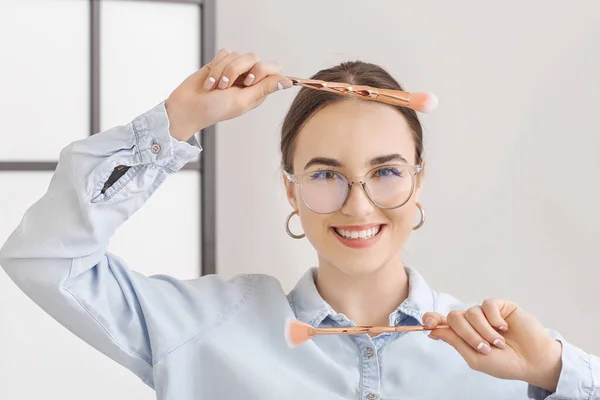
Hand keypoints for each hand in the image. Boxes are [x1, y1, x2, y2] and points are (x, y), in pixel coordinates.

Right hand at [165, 48, 292, 140]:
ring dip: (223, 71)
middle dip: (238, 70)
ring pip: (238, 55)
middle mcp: (249, 78)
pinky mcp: (221, 62)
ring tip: (215, 86)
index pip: (273, 69)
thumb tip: (290, 82)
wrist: (188, 105)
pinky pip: (225, 53)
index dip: (262, 71)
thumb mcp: (242, 101)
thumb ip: (264, 88)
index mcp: (258, 90)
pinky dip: (215, 66)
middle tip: (227, 86)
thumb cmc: (215, 109)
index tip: (248, 81)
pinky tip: (209, 80)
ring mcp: (235, 69)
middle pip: (255, 58)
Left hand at [424, 299, 562, 391]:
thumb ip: (455, 342)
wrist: (533, 361)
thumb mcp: (476, 358)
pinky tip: (504, 328)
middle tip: (484, 348)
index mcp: (463, 335)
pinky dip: (494, 319)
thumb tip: (433, 330)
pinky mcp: (500, 306)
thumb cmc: (505, 363)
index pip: (442, 322)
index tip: (429, 323)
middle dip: (467, 334)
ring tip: (499, 343)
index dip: (432, 319)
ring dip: (484, 331)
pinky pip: (487, 305)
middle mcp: (472, 322)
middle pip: (455, 317)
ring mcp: (486, 313)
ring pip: (471, 312)